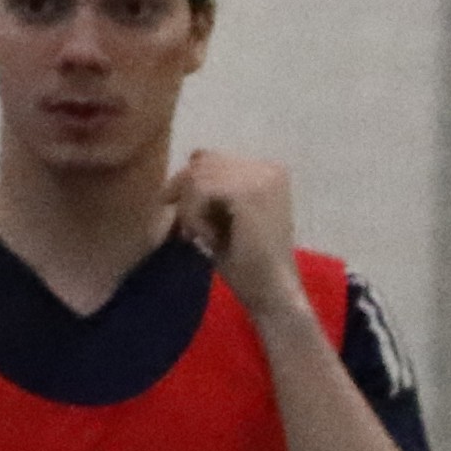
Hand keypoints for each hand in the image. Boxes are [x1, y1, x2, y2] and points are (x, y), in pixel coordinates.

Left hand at [169, 148, 297, 305]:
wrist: (272, 292)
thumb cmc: (249, 260)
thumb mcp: (228, 214)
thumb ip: (215, 186)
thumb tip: (188, 162)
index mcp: (270, 172)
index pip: (212, 159)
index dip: (189, 182)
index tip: (177, 209)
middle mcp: (269, 168)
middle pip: (203, 162)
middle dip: (186, 194)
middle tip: (187, 229)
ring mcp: (262, 178)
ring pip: (198, 176)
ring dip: (190, 209)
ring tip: (201, 237)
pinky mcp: (248, 193)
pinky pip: (200, 190)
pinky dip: (194, 215)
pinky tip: (207, 239)